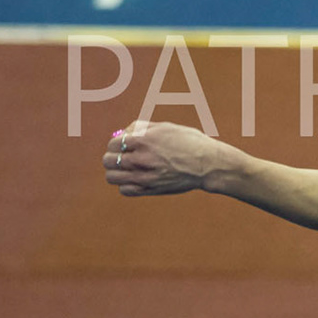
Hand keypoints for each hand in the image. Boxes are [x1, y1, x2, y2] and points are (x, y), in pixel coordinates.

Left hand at [102, 119, 229, 196]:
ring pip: (112, 177)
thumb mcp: (167, 127)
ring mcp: (145, 176)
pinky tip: (136, 180)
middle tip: (122, 157)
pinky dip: (126, 185)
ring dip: (115, 172)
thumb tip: (122, 133)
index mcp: (145, 139)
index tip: (123, 145)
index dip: (115, 144)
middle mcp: (142, 158)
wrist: (209, 165)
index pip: (113, 143)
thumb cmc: (191, 143)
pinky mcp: (150, 190)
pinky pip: (124, 190)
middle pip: (108, 160)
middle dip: (112, 157)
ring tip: (125, 170)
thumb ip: (142, 128)